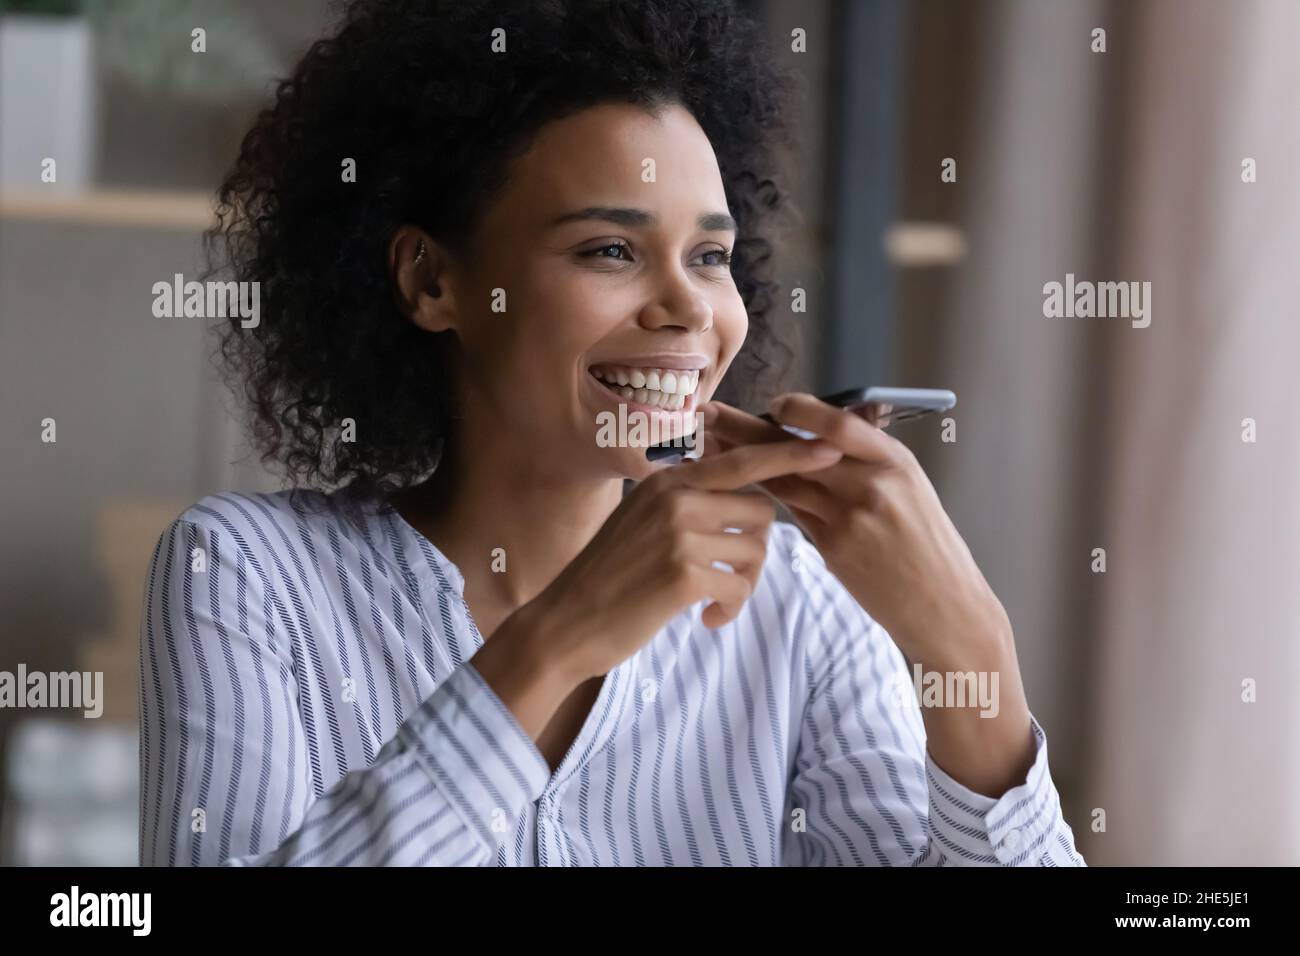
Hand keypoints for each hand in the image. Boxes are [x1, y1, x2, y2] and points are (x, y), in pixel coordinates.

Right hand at [522, 434, 843, 686]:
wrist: (567, 622)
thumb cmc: (611, 577)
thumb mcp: (642, 522)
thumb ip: (687, 503)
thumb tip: (744, 501)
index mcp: (669, 481)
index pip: (743, 460)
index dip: (791, 455)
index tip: (833, 449)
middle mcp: (675, 498)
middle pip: (762, 512)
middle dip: (756, 550)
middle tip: (729, 580)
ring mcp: (678, 534)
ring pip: (755, 551)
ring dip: (744, 584)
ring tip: (713, 601)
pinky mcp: (682, 574)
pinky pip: (738, 587)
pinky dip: (729, 609)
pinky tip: (706, 619)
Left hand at [700, 394, 1011, 666]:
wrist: (944, 604)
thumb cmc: (926, 544)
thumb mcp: (910, 488)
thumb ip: (868, 462)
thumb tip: (819, 436)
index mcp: (895, 460)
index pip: (836, 423)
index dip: (798, 410)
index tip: (771, 403)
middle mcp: (872, 484)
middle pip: (797, 448)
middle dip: (747, 429)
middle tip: (710, 414)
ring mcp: (851, 518)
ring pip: (785, 481)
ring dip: (745, 463)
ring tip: (710, 447)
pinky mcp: (835, 548)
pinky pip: (794, 516)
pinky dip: (768, 501)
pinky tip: (739, 491)